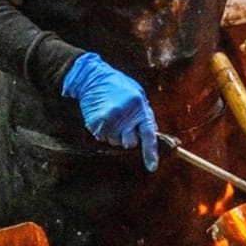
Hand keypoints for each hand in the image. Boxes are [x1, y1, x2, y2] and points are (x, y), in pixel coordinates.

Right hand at [61, 52, 158, 170]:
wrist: (93, 78)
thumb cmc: (118, 86)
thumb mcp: (137, 95)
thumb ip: (145, 115)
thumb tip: (152, 134)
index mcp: (139, 107)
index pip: (149, 135)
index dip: (151, 153)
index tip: (152, 167)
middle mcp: (125, 115)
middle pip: (130, 144)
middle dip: (127, 138)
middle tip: (123, 124)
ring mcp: (109, 120)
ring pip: (115, 142)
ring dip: (114, 133)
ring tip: (111, 116)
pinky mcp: (96, 124)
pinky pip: (102, 138)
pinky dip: (103, 131)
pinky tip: (102, 117)